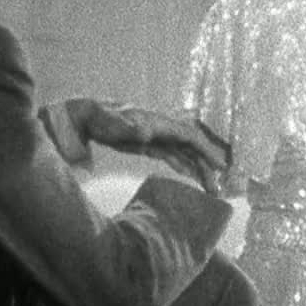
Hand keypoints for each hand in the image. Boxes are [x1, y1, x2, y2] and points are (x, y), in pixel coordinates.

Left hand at [65, 99, 228, 190]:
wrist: (87, 116)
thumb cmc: (100, 118)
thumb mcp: (113, 123)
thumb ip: (128, 127)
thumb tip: (146, 132)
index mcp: (159, 122)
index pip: (189, 136)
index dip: (206, 150)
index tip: (219, 166)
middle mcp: (163, 128)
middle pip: (192, 147)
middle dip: (207, 165)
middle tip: (217, 188)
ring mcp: (158, 136)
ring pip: (185, 152)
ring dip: (198, 168)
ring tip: (209, 188)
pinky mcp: (150, 143)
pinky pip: (173, 155)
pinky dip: (184, 165)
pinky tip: (190, 175)